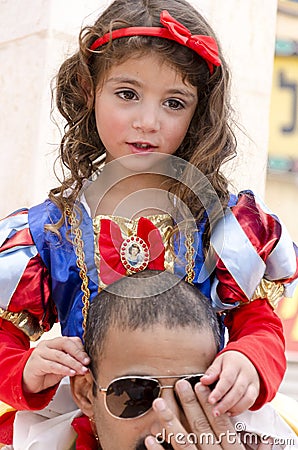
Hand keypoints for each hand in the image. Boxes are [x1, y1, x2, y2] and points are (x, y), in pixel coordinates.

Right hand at [23, 336, 89, 392]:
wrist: (27, 382)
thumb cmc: (45, 372)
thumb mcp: (61, 366)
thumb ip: (71, 363)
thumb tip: (85, 364)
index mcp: (55, 342)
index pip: (70, 340)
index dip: (81, 349)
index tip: (88, 359)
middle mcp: (47, 344)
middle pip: (65, 343)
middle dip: (78, 353)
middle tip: (87, 362)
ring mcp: (40, 352)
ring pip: (60, 355)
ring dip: (73, 363)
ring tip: (81, 370)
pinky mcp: (36, 363)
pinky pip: (52, 365)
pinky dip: (63, 369)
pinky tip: (71, 373)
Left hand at [144, 381, 271, 449]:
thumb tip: (268, 440)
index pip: (220, 424)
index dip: (208, 404)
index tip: (199, 386)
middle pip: (201, 428)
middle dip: (189, 404)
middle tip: (179, 385)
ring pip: (183, 442)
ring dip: (169, 422)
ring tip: (159, 404)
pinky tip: (150, 438)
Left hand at [200, 350, 259, 415]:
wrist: (246, 360)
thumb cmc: (230, 362)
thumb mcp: (219, 361)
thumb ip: (212, 372)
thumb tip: (203, 381)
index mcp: (235, 364)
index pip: (227, 379)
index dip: (219, 391)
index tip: (210, 400)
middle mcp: (246, 374)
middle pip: (237, 390)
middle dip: (225, 403)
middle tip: (215, 412)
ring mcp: (252, 383)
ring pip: (246, 398)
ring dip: (233, 408)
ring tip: (221, 412)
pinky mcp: (256, 391)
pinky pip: (250, 402)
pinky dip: (240, 409)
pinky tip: (229, 412)